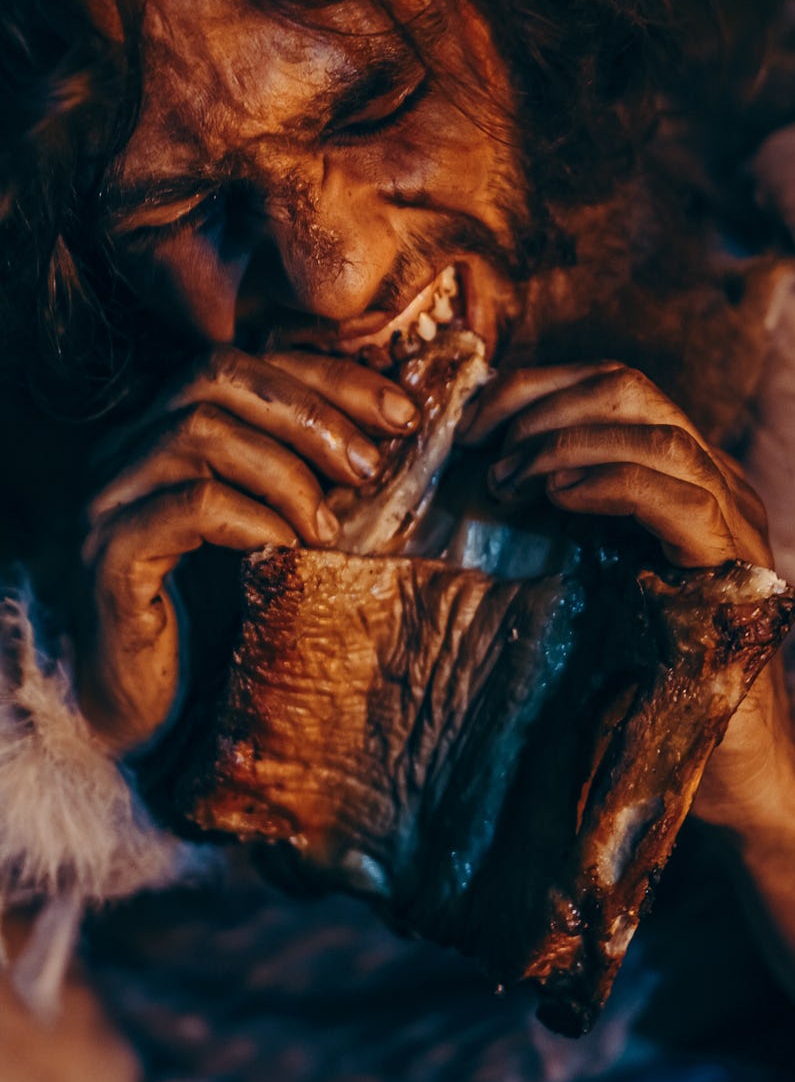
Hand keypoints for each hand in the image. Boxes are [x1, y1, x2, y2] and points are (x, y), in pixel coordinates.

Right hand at [77, 345, 418, 751]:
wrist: (150, 717)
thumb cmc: (219, 622)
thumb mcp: (274, 532)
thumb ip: (307, 478)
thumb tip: (391, 434)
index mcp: (162, 433)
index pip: (245, 364)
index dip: (328, 377)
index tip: (401, 412)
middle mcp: (123, 452)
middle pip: (216, 376)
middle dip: (311, 411)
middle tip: (370, 466)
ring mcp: (106, 499)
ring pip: (200, 432)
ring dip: (287, 473)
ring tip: (329, 526)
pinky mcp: (108, 554)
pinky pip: (190, 505)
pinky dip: (254, 520)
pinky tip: (287, 553)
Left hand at [458, 359, 792, 822]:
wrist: (715, 761)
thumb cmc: (638, 673)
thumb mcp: (586, 574)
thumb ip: (558, 516)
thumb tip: (479, 473)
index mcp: (680, 473)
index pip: (614, 386)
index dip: (537, 387)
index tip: (473, 419)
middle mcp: (716, 481)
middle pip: (632, 390)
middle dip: (541, 404)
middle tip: (482, 447)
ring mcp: (735, 521)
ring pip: (658, 434)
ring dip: (565, 443)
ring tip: (508, 481)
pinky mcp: (737, 570)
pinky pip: (681, 499)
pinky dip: (611, 484)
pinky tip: (558, 499)